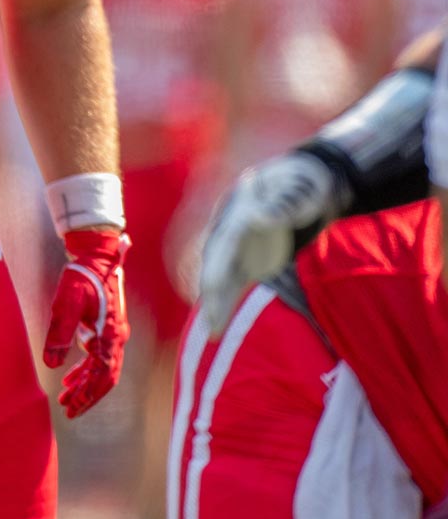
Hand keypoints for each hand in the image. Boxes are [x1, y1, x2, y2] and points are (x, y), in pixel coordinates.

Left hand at [43, 229, 130, 417]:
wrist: (96, 254)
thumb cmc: (81, 276)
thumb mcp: (67, 303)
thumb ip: (60, 332)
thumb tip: (51, 364)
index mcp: (111, 335)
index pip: (102, 376)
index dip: (88, 395)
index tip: (72, 409)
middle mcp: (117, 337)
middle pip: (105, 377)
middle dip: (87, 396)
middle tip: (68, 410)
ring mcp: (114, 332)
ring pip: (102, 368)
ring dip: (85, 384)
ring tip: (65, 396)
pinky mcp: (107, 327)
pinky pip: (99, 356)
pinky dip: (86, 369)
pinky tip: (70, 375)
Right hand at [198, 153, 335, 335]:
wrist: (306, 185)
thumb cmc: (305, 186)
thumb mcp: (299, 191)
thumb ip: (282, 204)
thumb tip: (257, 218)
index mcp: (238, 210)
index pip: (224, 242)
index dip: (218, 266)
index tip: (212, 289)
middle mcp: (229, 228)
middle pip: (216, 262)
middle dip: (212, 291)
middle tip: (212, 322)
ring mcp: (235, 243)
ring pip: (220, 275)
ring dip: (215, 302)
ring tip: (212, 333)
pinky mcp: (245, 257)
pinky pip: (231, 281)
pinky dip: (225, 300)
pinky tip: (219, 324)